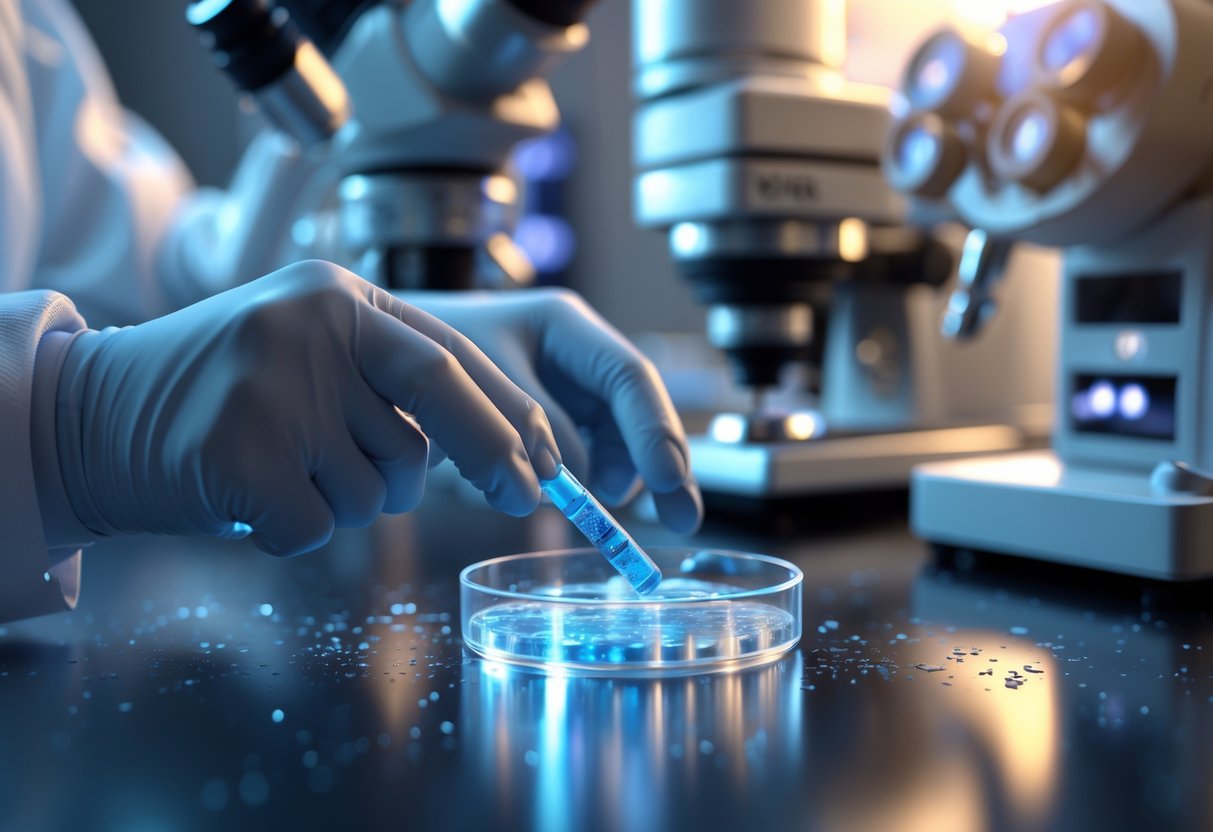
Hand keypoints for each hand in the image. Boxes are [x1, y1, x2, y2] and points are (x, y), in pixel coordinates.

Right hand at [53, 261, 561, 555]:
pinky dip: (295, 531)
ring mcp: (276, 390)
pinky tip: (250, 499)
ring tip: (286, 467)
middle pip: (432, 421)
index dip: (510, 417)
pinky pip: (322, 526)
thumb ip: (391, 379)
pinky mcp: (244, 456)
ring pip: (379, 487)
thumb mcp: (311, 352)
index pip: (451, 358)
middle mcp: (312, 329)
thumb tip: (508, 444)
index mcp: (338, 297)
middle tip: (525, 498)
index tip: (548, 464)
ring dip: (350, 500)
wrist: (95, 413)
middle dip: (491, 463)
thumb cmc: (223, 391)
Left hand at [401, 288, 702, 533]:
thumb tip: (575, 479)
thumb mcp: (475, 384)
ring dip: (623, 475)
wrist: (379, 351)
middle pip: (640, 409)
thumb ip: (531, 427)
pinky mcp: (556, 416)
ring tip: (603, 505)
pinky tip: (582, 496)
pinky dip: (591, 480)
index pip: (630, 377)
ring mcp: (570, 385)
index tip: (666, 483)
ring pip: (619, 436)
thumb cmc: (418, 352)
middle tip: (685, 521)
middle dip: (665, 464)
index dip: (654, 431)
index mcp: (565, 325)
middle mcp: (579, 352)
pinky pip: (590, 452)